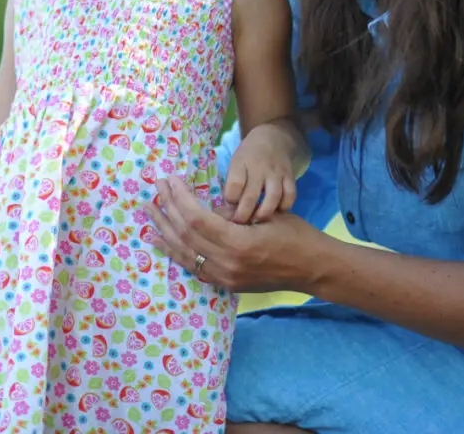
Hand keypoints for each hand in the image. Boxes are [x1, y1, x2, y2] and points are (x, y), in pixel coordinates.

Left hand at [148, 174, 323, 292]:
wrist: (313, 268)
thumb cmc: (295, 234)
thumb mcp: (264, 214)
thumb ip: (231, 213)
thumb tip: (204, 207)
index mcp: (239, 243)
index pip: (197, 218)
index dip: (180, 198)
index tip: (171, 180)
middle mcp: (228, 264)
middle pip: (186, 234)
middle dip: (168, 209)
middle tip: (156, 189)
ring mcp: (226, 277)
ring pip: (185, 253)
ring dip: (164, 230)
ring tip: (150, 211)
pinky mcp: (227, 284)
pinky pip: (194, 266)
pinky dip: (176, 251)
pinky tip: (162, 240)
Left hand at [223, 121, 299, 222]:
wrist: (272, 138)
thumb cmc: (248, 156)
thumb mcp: (235, 164)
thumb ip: (232, 184)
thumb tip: (225, 211)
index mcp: (241, 163)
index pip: (235, 184)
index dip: (230, 200)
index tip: (227, 209)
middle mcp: (259, 168)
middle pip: (252, 195)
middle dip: (244, 214)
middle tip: (240, 224)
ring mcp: (276, 173)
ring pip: (273, 197)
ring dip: (264, 213)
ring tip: (257, 222)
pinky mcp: (290, 177)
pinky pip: (290, 195)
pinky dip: (284, 207)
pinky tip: (276, 213)